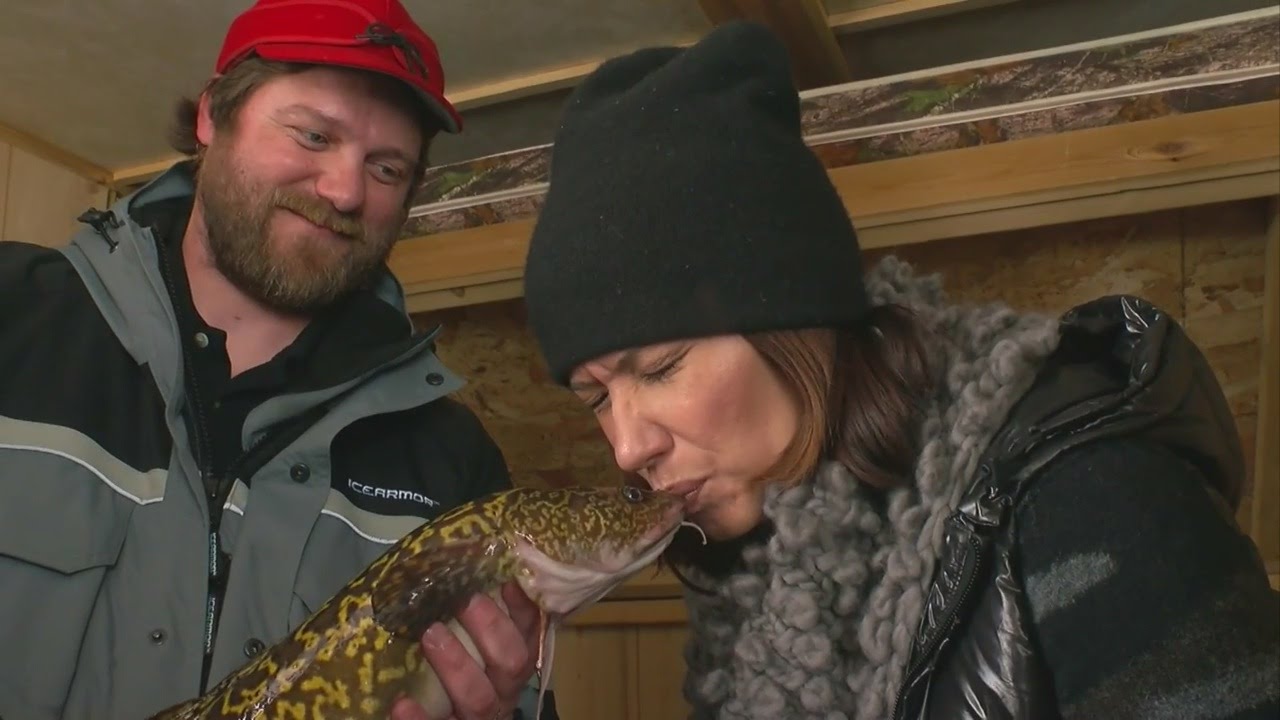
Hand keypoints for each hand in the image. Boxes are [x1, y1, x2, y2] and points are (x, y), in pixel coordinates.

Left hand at [389, 582, 541, 719]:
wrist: (445, 717)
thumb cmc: (457, 675)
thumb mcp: (473, 648)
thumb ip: (472, 618)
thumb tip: (457, 565)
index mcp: (511, 665)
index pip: (528, 633)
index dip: (523, 607)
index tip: (507, 577)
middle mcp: (503, 691)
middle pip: (512, 663)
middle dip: (491, 629)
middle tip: (464, 600)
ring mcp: (479, 717)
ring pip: (479, 697)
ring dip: (457, 665)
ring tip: (430, 635)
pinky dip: (419, 718)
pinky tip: (401, 702)